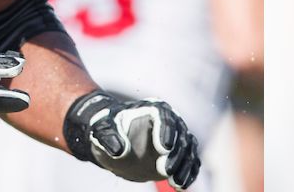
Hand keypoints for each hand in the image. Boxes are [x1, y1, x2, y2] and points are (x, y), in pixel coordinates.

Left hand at [64, 92, 200, 189]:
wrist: (113, 138)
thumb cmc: (108, 129)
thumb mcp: (103, 130)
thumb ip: (109, 137)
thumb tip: (119, 150)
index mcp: (153, 109)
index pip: (165, 118)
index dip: (166, 133)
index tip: (163, 149)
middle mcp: (170, 121)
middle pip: (181, 136)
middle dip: (176, 155)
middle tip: (165, 171)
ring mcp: (177, 137)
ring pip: (188, 150)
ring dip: (184, 167)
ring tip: (175, 183)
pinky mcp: (179, 153)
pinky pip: (190, 162)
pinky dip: (188, 174)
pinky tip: (181, 186)